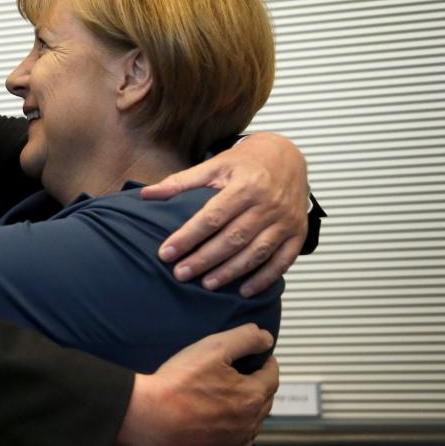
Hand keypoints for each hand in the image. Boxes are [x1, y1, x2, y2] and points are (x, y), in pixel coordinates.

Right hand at [114, 324, 276, 445]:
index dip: (267, 364)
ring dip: (248, 409)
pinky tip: (220, 422)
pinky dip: (235, 432)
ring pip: (252, 423)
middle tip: (244, 375)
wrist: (149, 418)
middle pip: (264, 400)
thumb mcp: (212, 348)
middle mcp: (249, 424)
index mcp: (251, 396)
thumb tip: (265, 337)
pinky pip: (238, 444)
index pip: (272, 376)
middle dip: (258, 385)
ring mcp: (235, 444)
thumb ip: (244, 338)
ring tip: (229, 397)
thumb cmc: (177, 384)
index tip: (262, 359)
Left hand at [141, 133, 307, 296]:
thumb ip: (180, 182)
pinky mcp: (298, 233)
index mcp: (245, 185)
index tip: (166, 253)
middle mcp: (268, 204)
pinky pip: (283, 261)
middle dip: (204, 259)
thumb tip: (146, 194)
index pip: (211, 217)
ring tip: (206, 284)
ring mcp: (286, 220)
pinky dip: (264, 279)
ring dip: (230, 272)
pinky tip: (243, 290)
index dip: (187, 237)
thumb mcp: (214, 165)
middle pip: (233, 238)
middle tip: (181, 274)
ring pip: (256, 253)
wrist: (288, 155)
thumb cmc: (247, 162)